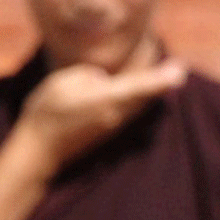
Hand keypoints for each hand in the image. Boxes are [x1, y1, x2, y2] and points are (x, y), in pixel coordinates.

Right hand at [16, 60, 185, 172]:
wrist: (38, 151)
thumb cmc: (45, 112)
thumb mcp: (61, 82)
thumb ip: (87, 75)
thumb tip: (103, 79)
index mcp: (106, 98)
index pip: (142, 85)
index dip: (163, 77)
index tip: (180, 69)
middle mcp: (115, 114)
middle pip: (146, 97)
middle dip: (162, 84)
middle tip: (177, 71)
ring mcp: (112, 126)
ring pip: (138, 107)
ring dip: (151, 94)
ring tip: (162, 80)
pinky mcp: (105, 133)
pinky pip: (128, 114)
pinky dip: (137, 103)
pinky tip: (136, 96)